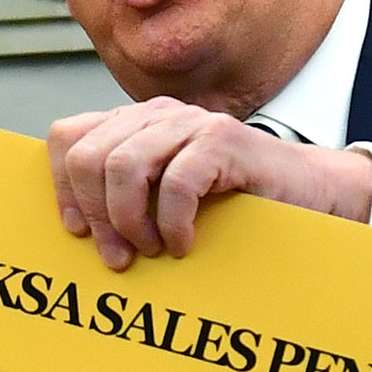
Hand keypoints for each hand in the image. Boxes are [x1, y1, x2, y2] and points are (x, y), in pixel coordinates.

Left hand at [47, 98, 371, 270]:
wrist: (309, 193)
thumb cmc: (234, 205)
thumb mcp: (165, 200)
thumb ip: (124, 198)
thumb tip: (74, 232)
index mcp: (135, 124)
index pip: (67, 137)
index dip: (62, 187)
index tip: (78, 232)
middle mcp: (157, 116)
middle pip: (87, 156)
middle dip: (96, 215)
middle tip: (120, 255)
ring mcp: (191, 124)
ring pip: (124, 166)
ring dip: (130, 221)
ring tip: (151, 249)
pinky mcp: (223, 142)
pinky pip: (175, 183)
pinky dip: (173, 224)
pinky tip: (184, 245)